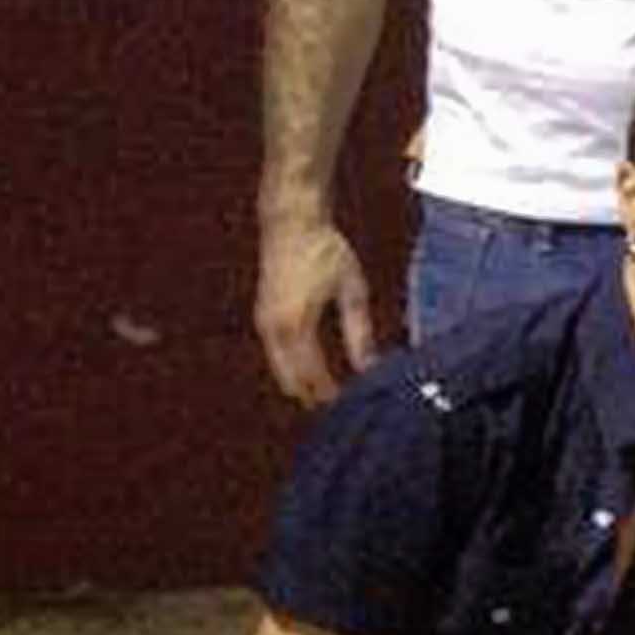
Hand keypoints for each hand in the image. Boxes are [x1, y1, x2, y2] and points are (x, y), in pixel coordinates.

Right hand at [253, 217, 378, 405]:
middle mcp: (273, 329)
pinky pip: (278, 357)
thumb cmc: (326, 251)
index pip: (312, 376)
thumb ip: (359, 332)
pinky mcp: (263, 318)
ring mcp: (264, 324)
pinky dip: (296, 371)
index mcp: (296, 324)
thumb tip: (370, 367)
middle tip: (347, 413)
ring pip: (282, 373)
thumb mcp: (352, 290)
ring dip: (305, 387)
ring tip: (336, 399)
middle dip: (316, 399)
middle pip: (292, 383)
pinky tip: (319, 376)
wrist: (290, 222)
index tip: (355, 409)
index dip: (332, 397)